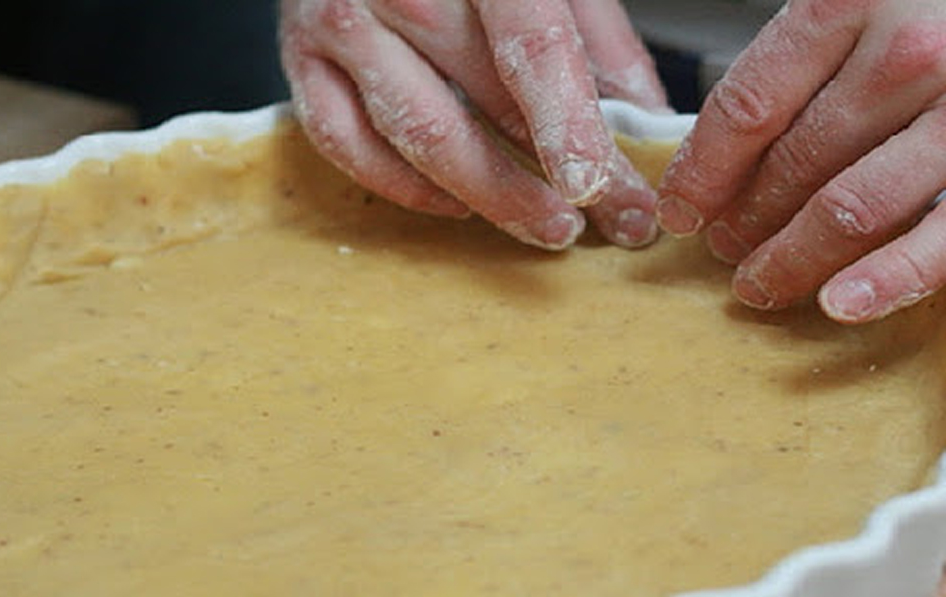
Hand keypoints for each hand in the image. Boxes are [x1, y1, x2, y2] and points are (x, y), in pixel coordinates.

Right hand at [279, 0, 668, 248]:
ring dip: (488, 195)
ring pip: (414, 134)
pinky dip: (405, 186)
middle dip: (544, 177)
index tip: (600, 186)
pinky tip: (458, 204)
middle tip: (605, 221)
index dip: (567, 122)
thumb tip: (644, 122)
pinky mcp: (301, 59)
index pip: (528, 43)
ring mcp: (339, 23)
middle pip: (474, 102)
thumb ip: (598, 39)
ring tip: (547, 225)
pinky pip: (346, 144)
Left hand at [657, 0, 945, 322]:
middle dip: (743, 220)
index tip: (682, 205)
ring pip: (857, 207)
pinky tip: (843, 303)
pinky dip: (893, 277)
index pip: (750, 103)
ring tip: (762, 283)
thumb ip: (825, 35)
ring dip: (794, 257)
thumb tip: (750, 115)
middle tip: (723, 249)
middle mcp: (917, 51)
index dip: (702, 169)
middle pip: (794, 163)